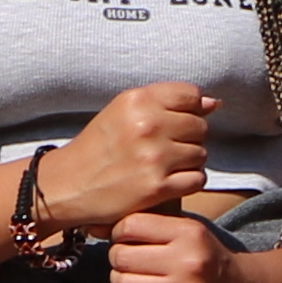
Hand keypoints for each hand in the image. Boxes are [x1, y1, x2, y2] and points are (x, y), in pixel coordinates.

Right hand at [43, 82, 218, 235]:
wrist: (67, 185)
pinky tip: (169, 182)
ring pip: (201, 154)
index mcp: (137, 101)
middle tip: (165, 149)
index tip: (174, 123)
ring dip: (188, 162)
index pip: (191, 95)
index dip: (189, 110)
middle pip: (200, 126)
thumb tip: (214, 103)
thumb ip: (167, 102)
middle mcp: (147, 125)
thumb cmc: (99, 147)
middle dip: (188, 138)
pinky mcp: (157, 187)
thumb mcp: (124, 112)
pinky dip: (188, 182)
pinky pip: (197, 179)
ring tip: (164, 166)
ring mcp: (153, 157)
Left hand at [100, 204, 244, 282]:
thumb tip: (95, 227)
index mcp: (190, 233)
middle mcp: (188, 262)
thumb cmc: (209, 259)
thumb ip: (150, 226)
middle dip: (118, 260)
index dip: (118, 233)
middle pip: (122, 256)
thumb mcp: (189, 232)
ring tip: (132, 281)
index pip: (130, 225)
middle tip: (128, 264)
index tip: (125, 241)